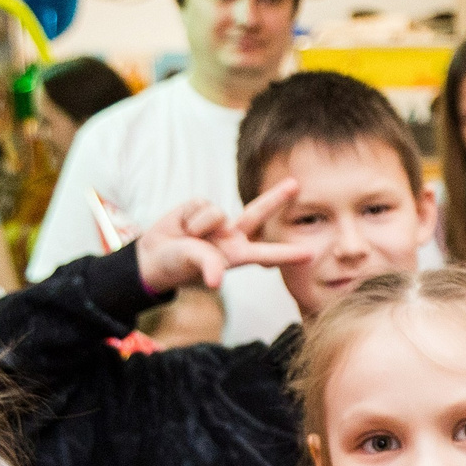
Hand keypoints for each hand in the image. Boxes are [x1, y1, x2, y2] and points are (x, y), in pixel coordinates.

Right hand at [133, 183, 312, 295]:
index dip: (289, 253)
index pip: (268, 253)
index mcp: (237, 255)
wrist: (153, 256)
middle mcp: (232, 236)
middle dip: (276, 197)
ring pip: (217, 212)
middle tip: (296, 184)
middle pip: (257, 213)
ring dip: (199, 225)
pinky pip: (199, 205)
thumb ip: (209, 266)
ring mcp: (218, 222)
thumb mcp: (194, 267)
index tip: (311, 254)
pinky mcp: (201, 207)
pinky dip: (187, 216)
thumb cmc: (177, 266)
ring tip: (188, 238)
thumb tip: (215, 280)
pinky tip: (183, 226)